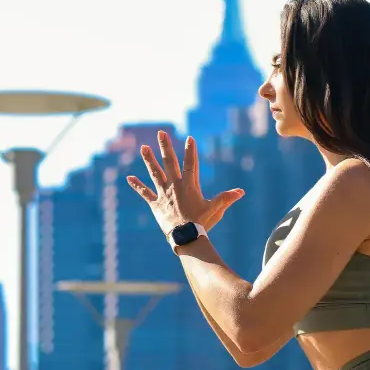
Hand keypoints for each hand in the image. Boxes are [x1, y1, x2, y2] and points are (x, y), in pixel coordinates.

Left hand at [127, 131, 244, 236]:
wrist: (185, 237)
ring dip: (148, 160)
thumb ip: (226, 198)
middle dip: (165, 146)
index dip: (191, 150)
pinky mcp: (155, 204)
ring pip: (155, 173)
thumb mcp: (215, 209)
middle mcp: (175, 186)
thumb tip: (241, 192)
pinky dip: (137, 185)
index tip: (189, 138)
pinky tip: (128, 178)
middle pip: (169, 162)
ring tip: (143, 147)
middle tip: (160, 132)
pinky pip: (144, 193)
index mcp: (189, 186)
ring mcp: (163, 194)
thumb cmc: (201, 223)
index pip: (191, 164)